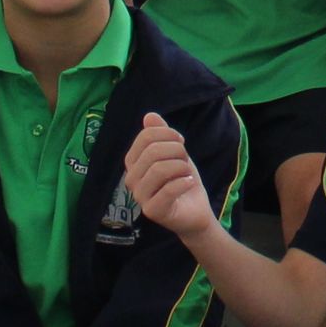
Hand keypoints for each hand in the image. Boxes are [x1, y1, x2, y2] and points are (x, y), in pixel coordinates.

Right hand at [124, 113, 221, 244]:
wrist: (194, 210)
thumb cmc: (181, 179)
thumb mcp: (174, 152)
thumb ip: (161, 134)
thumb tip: (149, 115)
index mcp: (133, 162)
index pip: (145, 137)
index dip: (168, 134)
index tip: (181, 142)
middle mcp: (131, 179)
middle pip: (153, 152)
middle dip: (177, 151)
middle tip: (185, 160)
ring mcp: (139, 196)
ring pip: (160, 169)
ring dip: (181, 167)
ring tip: (186, 173)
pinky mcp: (151, 211)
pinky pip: (168, 189)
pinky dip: (184, 182)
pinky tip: (189, 183)